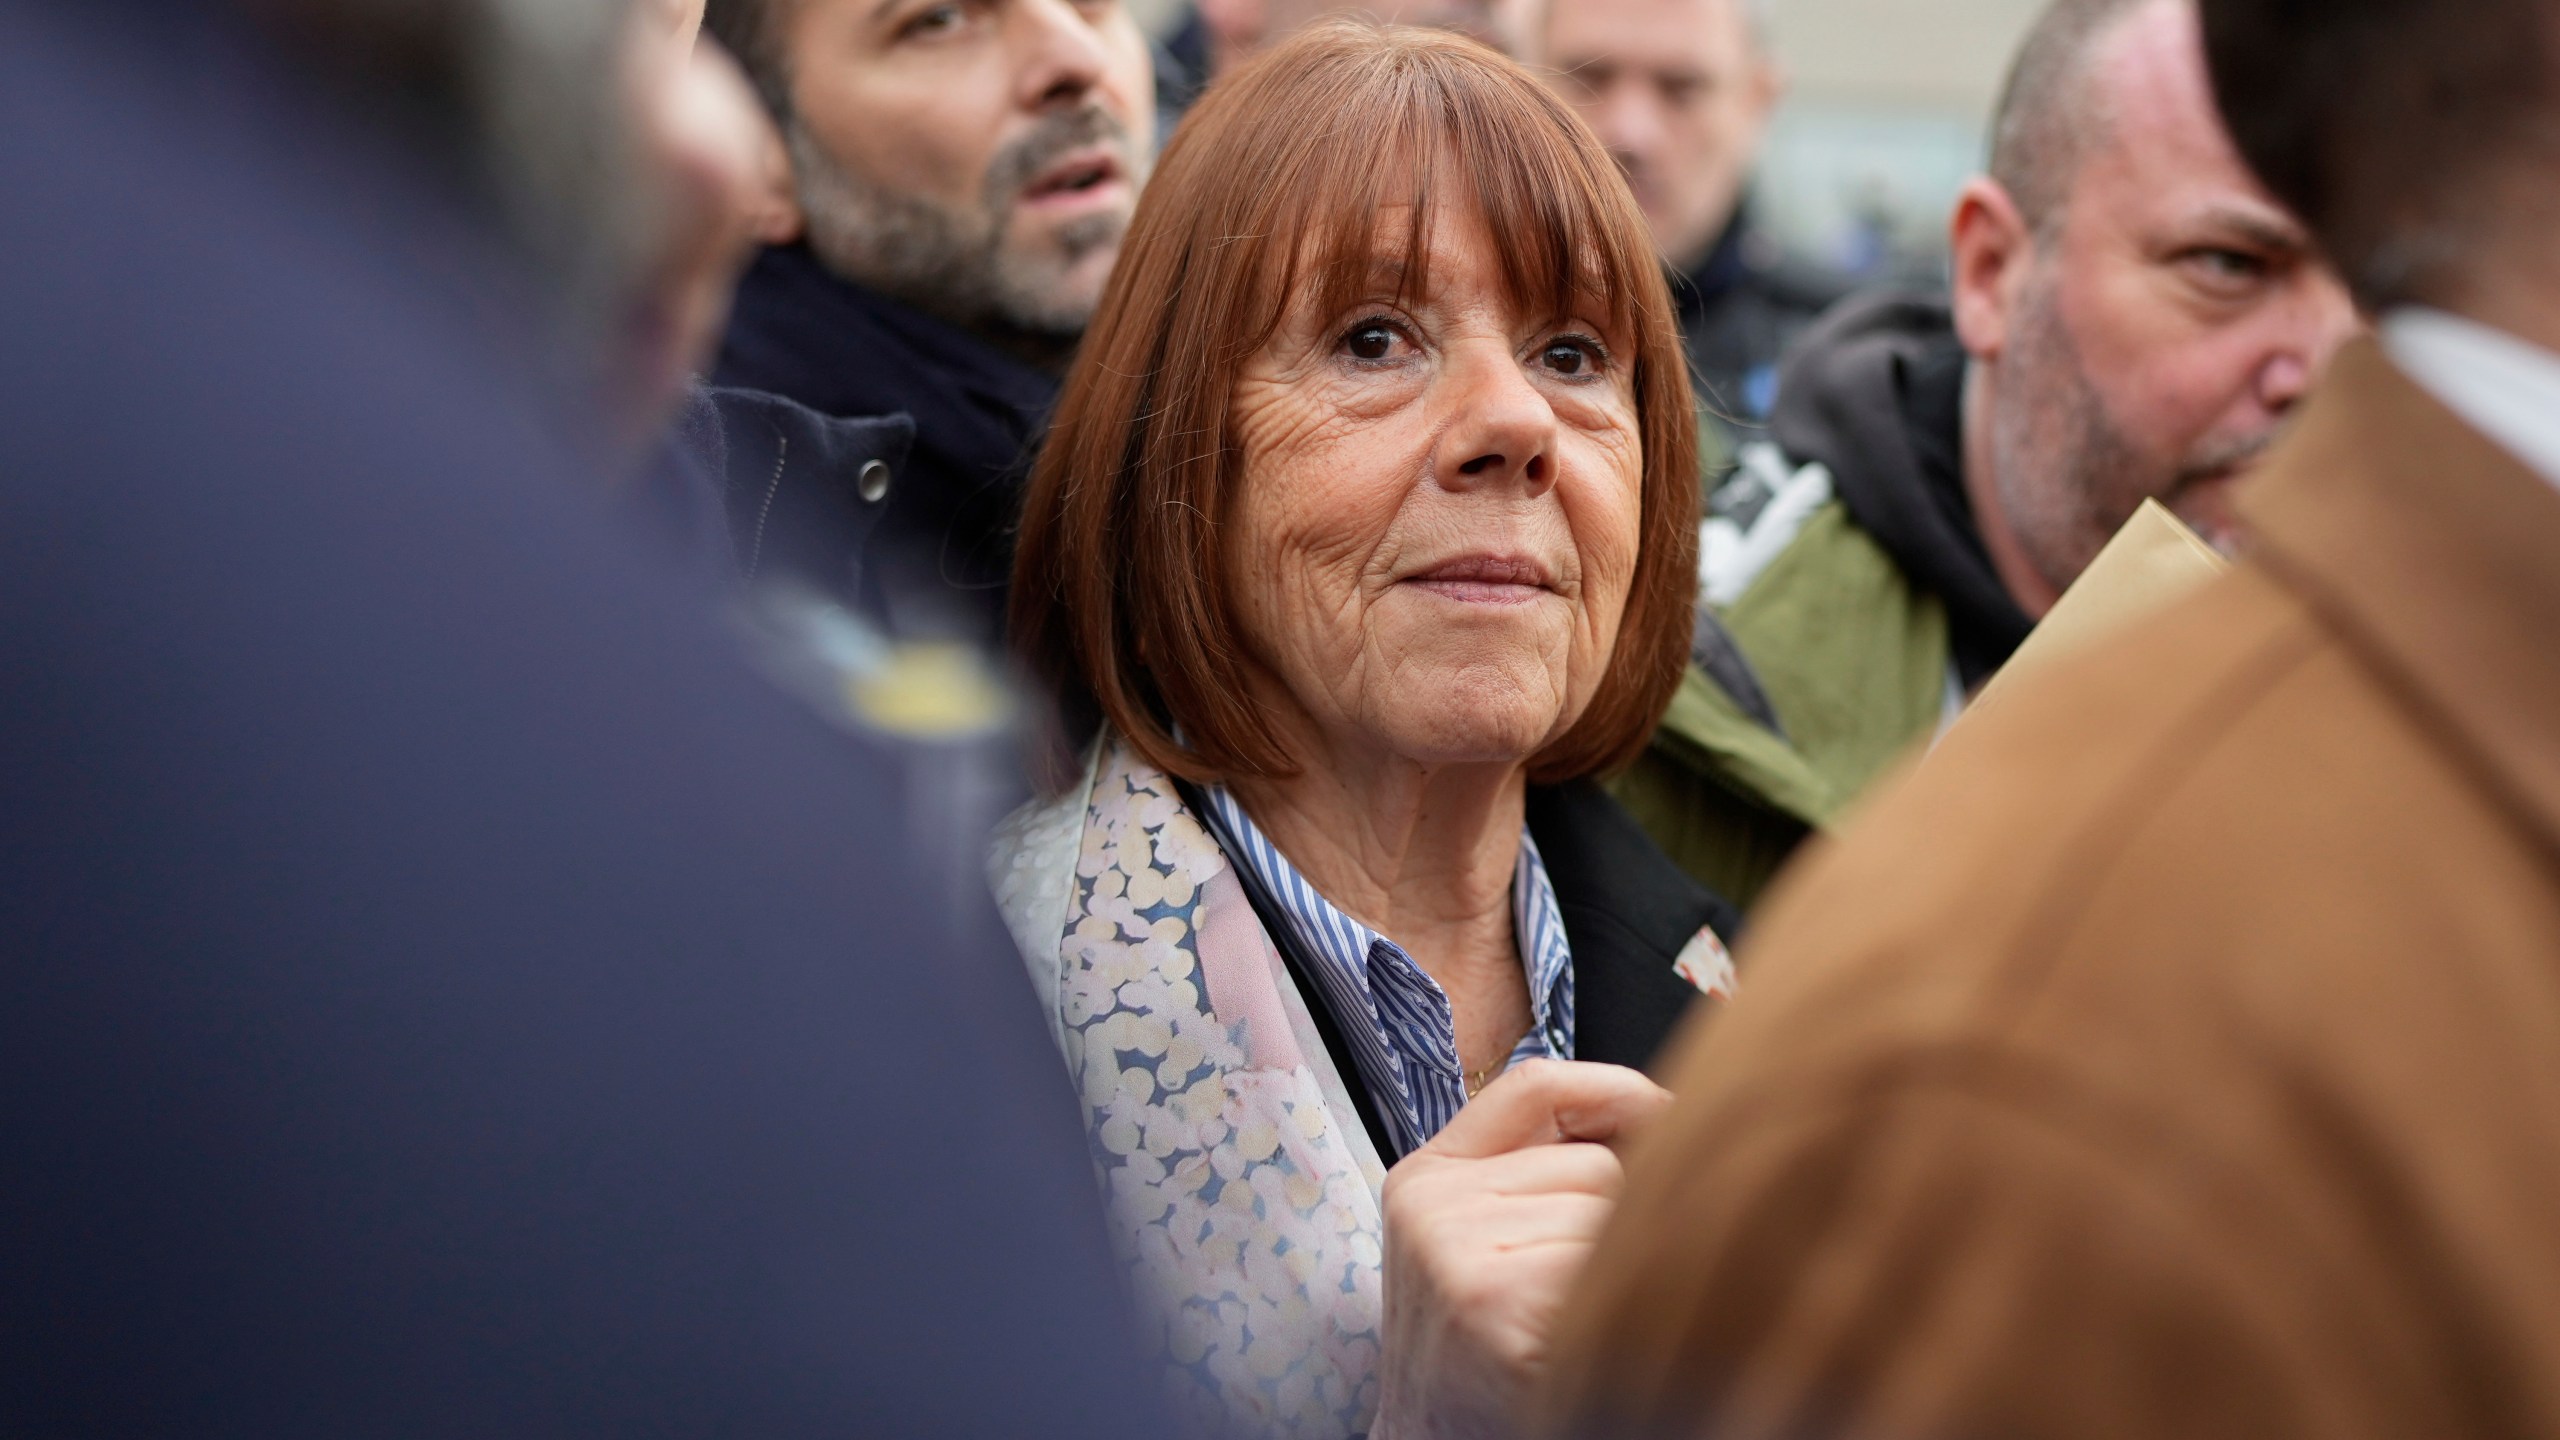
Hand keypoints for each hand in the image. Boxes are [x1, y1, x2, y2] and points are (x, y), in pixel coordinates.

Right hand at [1371, 1059, 1672, 1439]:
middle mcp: (1433, 1207)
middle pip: (1598, 1164)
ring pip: (1615, 1216)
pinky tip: (1587, 1350)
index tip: (1675, 1115)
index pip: (1536, 1087)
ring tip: (1583, 1331)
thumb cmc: (1481, 1363)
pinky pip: (1615, 1269)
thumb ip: (1543, 1174)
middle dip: (1621, 1223)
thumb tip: (1671, 1114)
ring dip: (1627, 1275)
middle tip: (1592, 1296)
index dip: (1618, 1093)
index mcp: (1424, 1180)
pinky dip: (1627, 1311)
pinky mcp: (1496, 1305)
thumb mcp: (1484, 1247)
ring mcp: (1459, 1254)